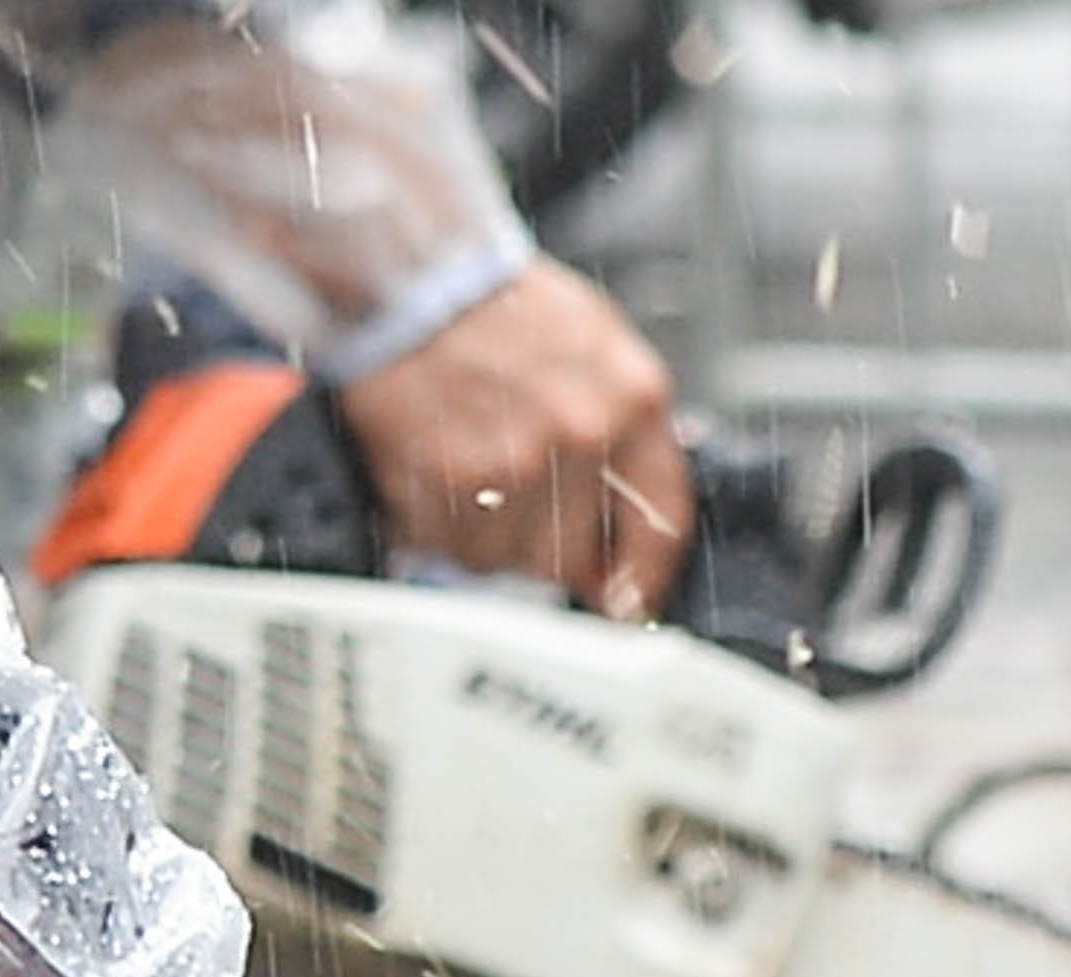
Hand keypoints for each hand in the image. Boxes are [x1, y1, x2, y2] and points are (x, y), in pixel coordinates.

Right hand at [335, 261, 690, 617]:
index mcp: (631, 399)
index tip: (632, 600)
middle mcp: (581, 439)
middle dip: (549, 543)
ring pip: (514, 562)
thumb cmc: (497, 309)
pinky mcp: (452, 491)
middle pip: (576, 557)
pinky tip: (447, 469)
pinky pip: (460, 550)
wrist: (408, 281)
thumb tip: (634, 522)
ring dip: (495, 535)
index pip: (662, 522)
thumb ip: (627, 435)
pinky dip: (449, 527)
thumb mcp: (595, 349)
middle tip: (519, 491)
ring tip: (479, 463)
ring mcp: (515, 470)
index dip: (647, 575)